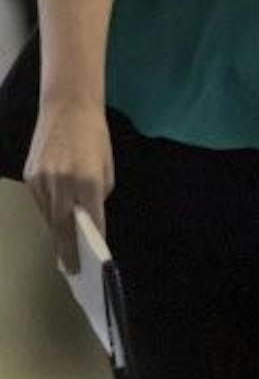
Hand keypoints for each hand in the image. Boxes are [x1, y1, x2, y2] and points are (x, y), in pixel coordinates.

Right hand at [23, 99, 112, 271]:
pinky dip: (49, 212)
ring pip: (49, 215)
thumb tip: (88, 216)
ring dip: (57, 232)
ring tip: (64, 250)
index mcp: (88, 179)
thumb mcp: (107, 166)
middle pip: (63, 225)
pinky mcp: (30, 176)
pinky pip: (40, 202)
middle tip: (70, 269)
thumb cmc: (94, 137)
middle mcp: (62, 182)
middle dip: (67, 250)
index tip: (90, 261)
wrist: (67, 109)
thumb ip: (98, 193)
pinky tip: (55, 221)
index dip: (91, 242)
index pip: (90, 219)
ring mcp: (42, 180)